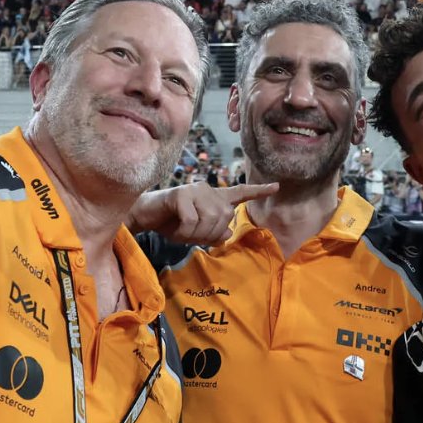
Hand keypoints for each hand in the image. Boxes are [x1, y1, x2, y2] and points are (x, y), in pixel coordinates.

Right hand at [129, 181, 277, 244]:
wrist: (146, 216)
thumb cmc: (172, 223)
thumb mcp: (196, 231)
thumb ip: (214, 231)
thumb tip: (227, 233)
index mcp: (214, 198)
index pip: (240, 193)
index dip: (259, 192)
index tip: (277, 186)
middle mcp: (208, 190)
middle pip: (224, 218)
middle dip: (209, 234)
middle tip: (191, 236)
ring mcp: (195, 190)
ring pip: (209, 220)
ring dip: (195, 235)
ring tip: (182, 232)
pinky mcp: (181, 194)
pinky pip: (192, 221)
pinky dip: (184, 232)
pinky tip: (175, 230)